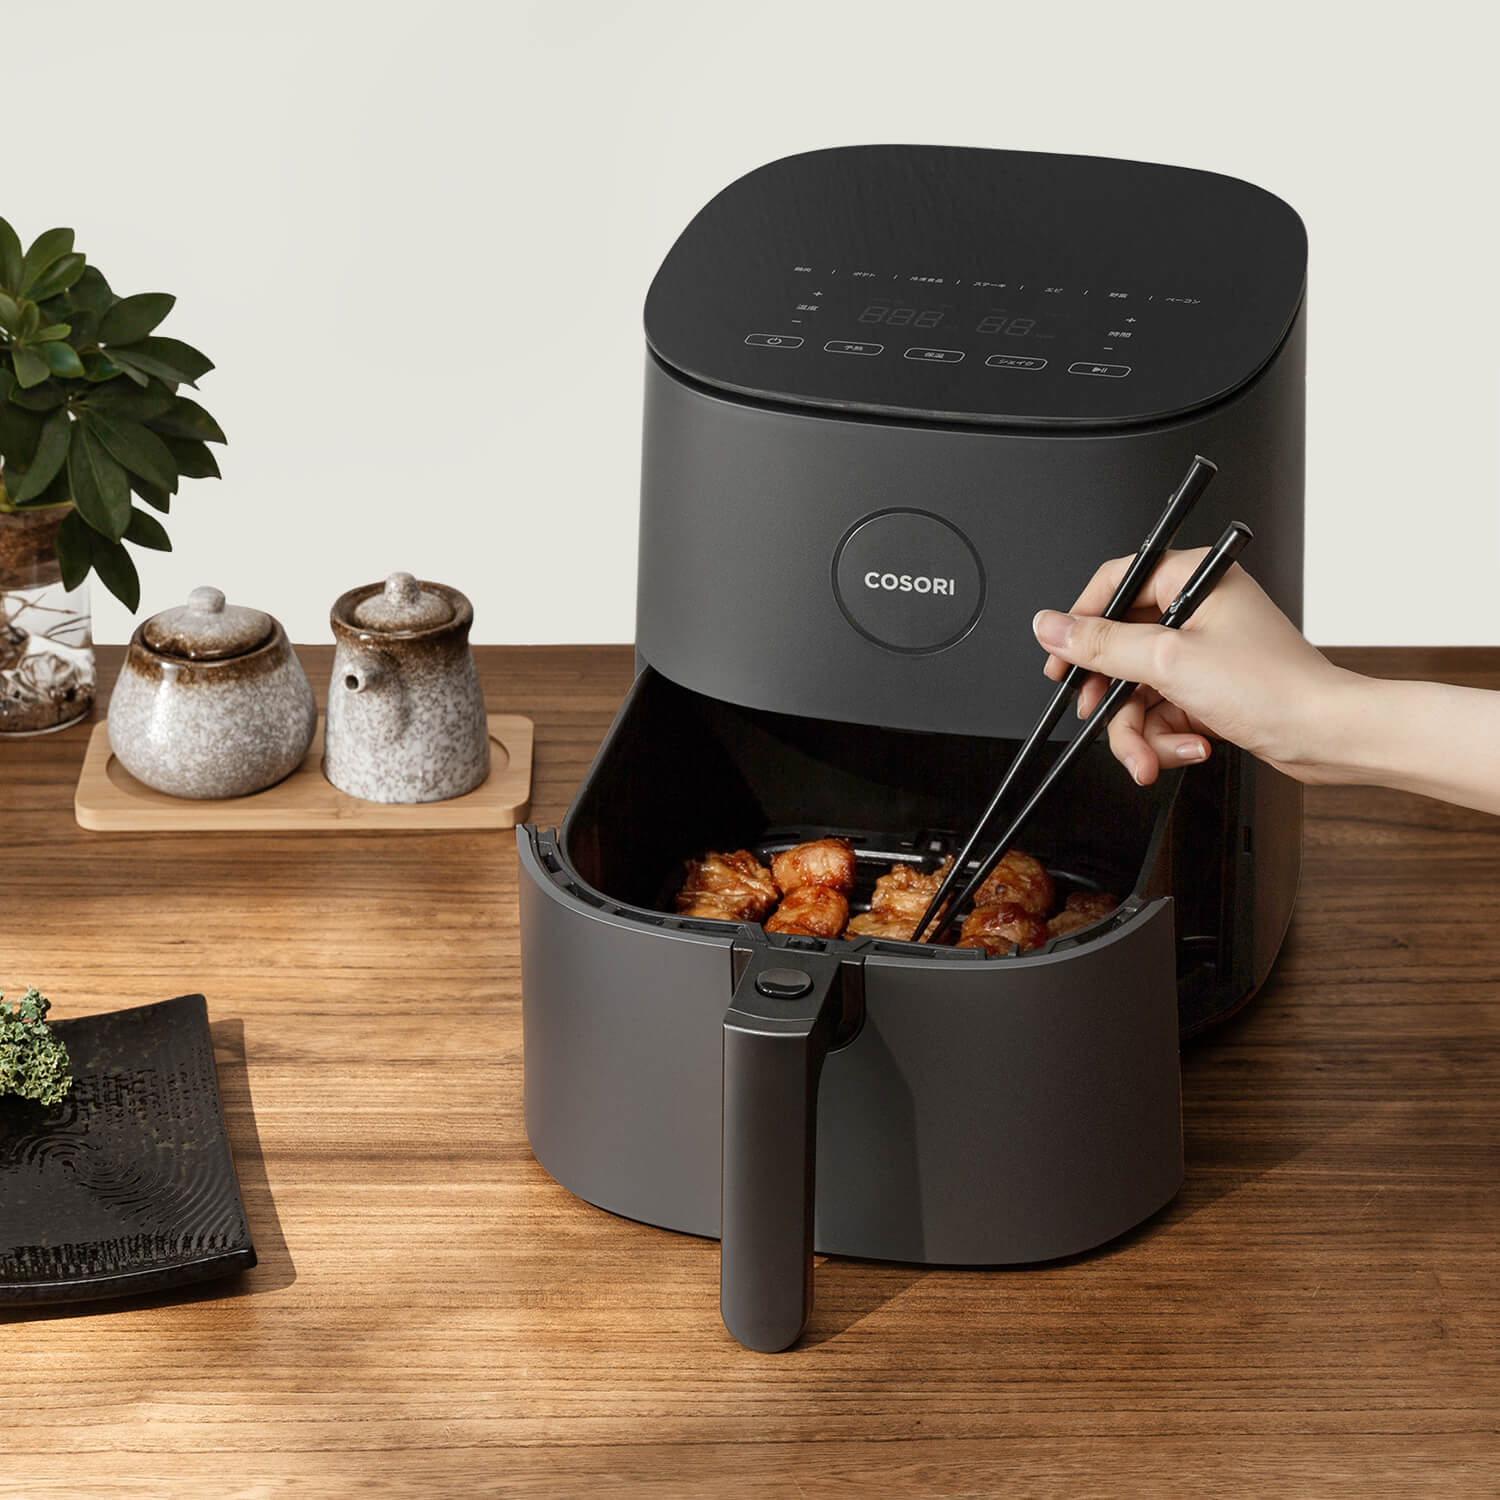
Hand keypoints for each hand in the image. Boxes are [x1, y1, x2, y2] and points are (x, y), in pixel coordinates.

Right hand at [1031, 549, 1352, 785]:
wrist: (1326, 737)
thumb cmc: (1275, 688)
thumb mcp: (1170, 661)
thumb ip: (1103, 644)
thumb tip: (1050, 626)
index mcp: (1195, 578)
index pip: (1115, 584)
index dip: (1080, 623)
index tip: (1060, 657)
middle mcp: (1198, 609)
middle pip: (1120, 647)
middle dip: (1112, 696)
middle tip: (1098, 714)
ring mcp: (1202, 651)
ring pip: (1136, 690)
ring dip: (1138, 731)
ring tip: (1150, 757)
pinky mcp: (1207, 689)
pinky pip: (1160, 712)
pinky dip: (1165, 738)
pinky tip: (1189, 749)